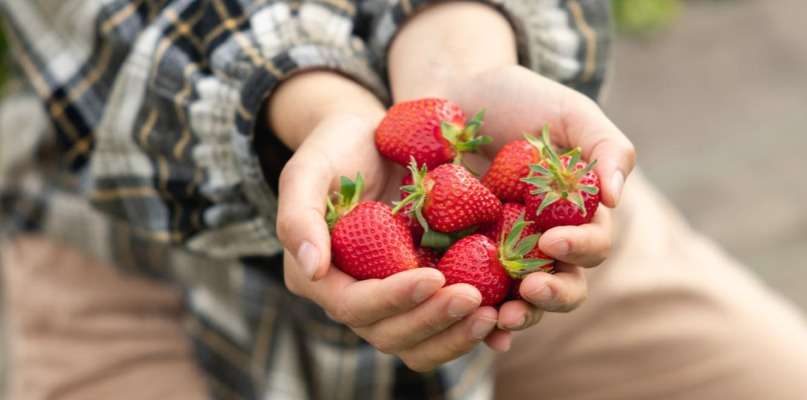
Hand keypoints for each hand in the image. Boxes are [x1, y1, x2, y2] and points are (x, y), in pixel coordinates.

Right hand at [275, 109, 511, 370]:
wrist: (373, 139)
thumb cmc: (335, 147)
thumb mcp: (307, 168)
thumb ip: (298, 216)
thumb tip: (310, 267)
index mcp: (321, 277)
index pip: (354, 305)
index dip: (392, 298)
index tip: (432, 276)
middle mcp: (356, 296)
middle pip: (390, 334)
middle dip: (432, 321)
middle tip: (474, 299)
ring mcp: (393, 297)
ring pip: (420, 341)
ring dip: (456, 336)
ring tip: (495, 314)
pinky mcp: (425, 288)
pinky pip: (447, 324)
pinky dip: (474, 329)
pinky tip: (507, 315)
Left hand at [449, 65, 634, 331]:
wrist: (454, 95)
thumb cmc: (519, 100)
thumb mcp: (568, 112)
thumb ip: (605, 146)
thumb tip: (618, 197)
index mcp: (577, 214)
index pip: (593, 245)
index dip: (580, 248)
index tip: (552, 239)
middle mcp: (545, 241)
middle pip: (564, 284)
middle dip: (553, 294)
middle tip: (530, 289)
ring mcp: (505, 253)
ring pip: (523, 300)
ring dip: (520, 315)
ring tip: (501, 320)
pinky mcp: (464, 258)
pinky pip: (477, 296)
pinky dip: (480, 319)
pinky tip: (476, 329)